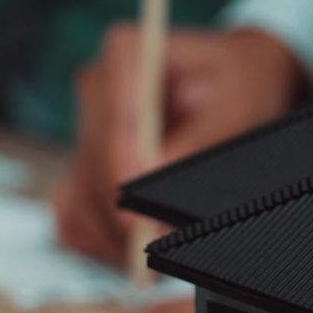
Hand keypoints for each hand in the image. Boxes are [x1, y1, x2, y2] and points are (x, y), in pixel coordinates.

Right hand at [53, 26, 306, 266]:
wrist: (232, 89)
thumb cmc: (239, 86)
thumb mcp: (238, 106)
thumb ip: (199, 142)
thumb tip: (154, 176)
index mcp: (127, 54)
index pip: (114, 118)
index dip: (122, 169)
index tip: (139, 216)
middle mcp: (96, 90)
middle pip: (93, 167)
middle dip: (124, 217)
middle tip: (162, 253)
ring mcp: (84, 132)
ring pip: (78, 199)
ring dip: (112, 240)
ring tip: (158, 258)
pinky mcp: (82, 170)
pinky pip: (73, 219)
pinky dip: (100, 245)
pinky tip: (135, 252)